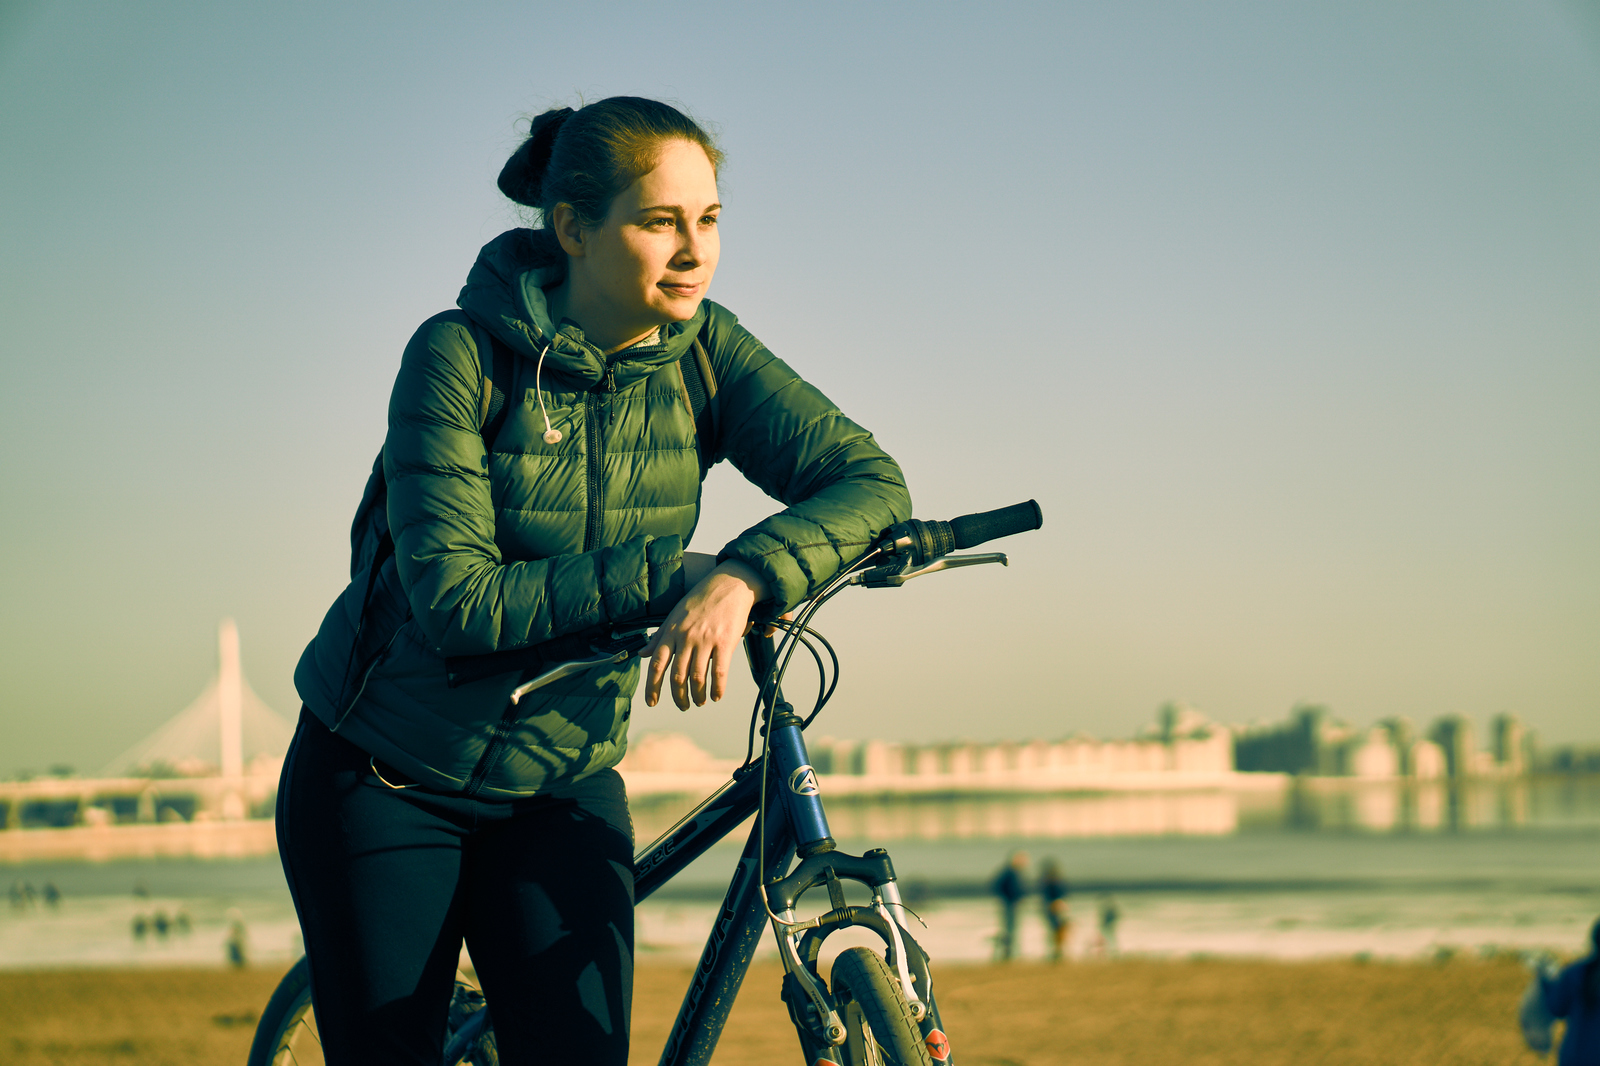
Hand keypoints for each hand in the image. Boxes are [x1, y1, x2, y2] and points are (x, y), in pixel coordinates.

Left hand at [642, 555, 769, 709]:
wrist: (728, 585)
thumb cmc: (700, 600)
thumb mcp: (674, 615)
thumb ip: (659, 636)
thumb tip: (642, 653)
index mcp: (671, 632)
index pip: (657, 664)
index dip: (652, 687)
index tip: (652, 702)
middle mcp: (686, 637)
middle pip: (677, 676)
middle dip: (678, 696)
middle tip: (683, 706)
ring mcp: (705, 640)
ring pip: (697, 677)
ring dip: (697, 695)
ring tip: (699, 701)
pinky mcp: (725, 642)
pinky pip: (719, 672)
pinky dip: (717, 688)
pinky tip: (716, 696)